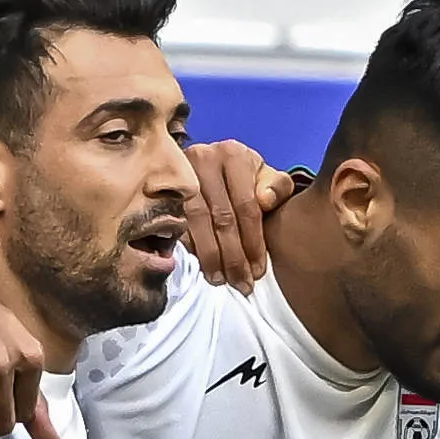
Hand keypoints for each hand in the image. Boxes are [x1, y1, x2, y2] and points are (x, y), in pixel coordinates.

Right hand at [184, 139, 293, 290]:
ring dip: (210, 256)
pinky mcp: (162, 188)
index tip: (258, 270)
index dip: (253, 242)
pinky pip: (177, 223)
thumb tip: (266, 200)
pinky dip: (191, 247)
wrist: (211, 164)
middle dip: (233, 256)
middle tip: (241, 283)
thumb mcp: (265, 176)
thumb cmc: (244, 177)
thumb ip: (276, 187)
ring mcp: (180, 173)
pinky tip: (201, 265)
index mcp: (233, 154)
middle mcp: (204, 158)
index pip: (246, 205)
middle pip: (221, 217)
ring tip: (220, 280)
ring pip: (197, 222)